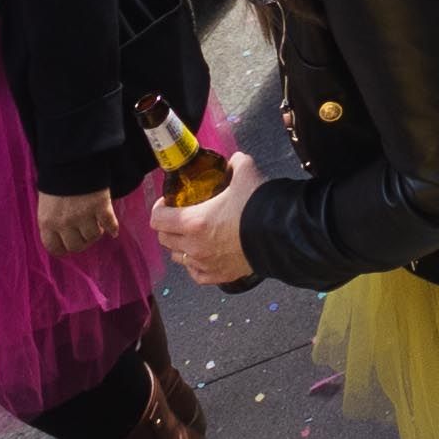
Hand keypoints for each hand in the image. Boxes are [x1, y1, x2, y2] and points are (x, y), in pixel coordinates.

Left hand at [37, 187, 117, 257]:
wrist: (71, 157)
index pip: (54, 247)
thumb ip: (52, 221)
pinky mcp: (101, 207)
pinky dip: (113, 228)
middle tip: (86, 235)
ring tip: (98, 226)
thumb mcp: (47, 203)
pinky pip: (109, 224)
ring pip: (93, 236)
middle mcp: (64, 223)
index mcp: (47, 222)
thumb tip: (63, 235)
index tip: (69, 246)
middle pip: (76, 245)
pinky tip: (113, 231)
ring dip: (96, 233)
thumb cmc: (57, 179)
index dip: (63, 248)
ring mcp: (83, 216)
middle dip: (82, 242)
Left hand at [151, 150, 262, 285]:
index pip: (157, 219)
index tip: (168, 201)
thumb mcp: (246, 172)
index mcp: (193, 222)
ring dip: (181, 245)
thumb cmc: (258, 205)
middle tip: (180, 215)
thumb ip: (235, 163)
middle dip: (168, 226)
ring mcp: (205, 264)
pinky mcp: (219, 276)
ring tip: (194, 235)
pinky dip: (195, 264)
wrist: (281, 235)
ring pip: (178, 257)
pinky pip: (196, 273)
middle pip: (165, 240)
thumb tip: (233, 161)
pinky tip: (204, 255)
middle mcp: (194, 246)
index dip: (159, 207)